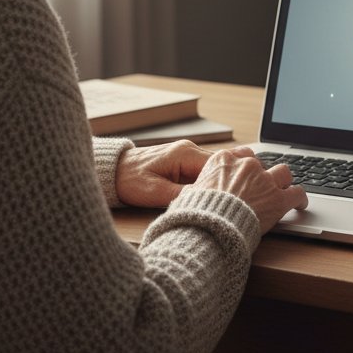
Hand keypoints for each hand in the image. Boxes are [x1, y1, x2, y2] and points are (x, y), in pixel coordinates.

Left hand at [116, 141, 257, 208]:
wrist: (113, 171)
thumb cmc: (129, 180)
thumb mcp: (155, 192)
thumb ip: (182, 196)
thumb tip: (205, 202)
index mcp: (185, 153)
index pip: (218, 165)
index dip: (229, 182)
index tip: (237, 199)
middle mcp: (189, 150)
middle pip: (221, 166)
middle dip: (229, 183)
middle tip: (238, 202)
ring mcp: (187, 155)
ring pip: (214, 169)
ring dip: (220, 184)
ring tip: (230, 202)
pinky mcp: (184, 163)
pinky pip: (204, 172)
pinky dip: (211, 183)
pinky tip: (216, 197)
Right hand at [190, 150, 308, 233]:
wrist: (211, 225)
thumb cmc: (198, 213)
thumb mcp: (190, 193)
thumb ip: (198, 188)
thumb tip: (191, 195)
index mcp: (225, 160)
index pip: (243, 155)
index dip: (247, 166)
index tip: (248, 174)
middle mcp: (247, 165)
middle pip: (262, 164)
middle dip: (263, 176)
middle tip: (263, 188)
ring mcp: (265, 180)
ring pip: (284, 173)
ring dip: (283, 182)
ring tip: (285, 190)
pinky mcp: (279, 198)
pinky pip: (297, 193)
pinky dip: (300, 199)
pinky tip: (300, 205)